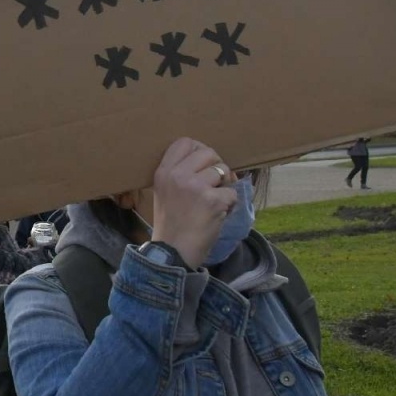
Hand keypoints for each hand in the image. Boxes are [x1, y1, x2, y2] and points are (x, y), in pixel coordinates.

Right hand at [150, 138, 236, 269]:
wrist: (173, 252)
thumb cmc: (171, 224)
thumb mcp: (164, 193)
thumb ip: (179, 174)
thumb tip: (211, 161)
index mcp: (163, 172)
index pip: (184, 142)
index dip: (199, 149)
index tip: (203, 164)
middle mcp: (177, 175)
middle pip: (208, 152)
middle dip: (217, 166)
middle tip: (216, 183)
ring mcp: (194, 187)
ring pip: (222, 170)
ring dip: (225, 185)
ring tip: (217, 200)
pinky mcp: (212, 201)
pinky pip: (232, 193)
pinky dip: (230, 204)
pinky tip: (219, 214)